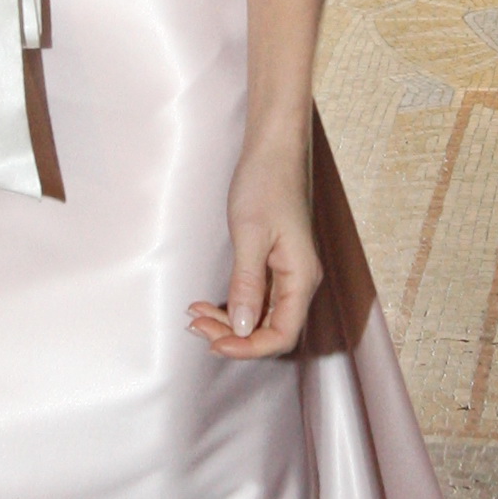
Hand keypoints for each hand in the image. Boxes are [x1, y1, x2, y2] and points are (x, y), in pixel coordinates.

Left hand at [189, 139, 321, 359]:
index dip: (249, 348)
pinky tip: (208, 302)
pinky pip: (256, 298)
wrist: (273, 150)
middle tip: (196, 326)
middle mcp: (299, 280)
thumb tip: (241, 328)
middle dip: (232, 336)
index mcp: (301, 277)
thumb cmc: (265, 184)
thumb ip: (247, 284)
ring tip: (195, 314)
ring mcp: (288, 273)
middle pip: (270, 329)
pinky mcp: (275, 264)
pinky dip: (232, 305)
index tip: (214, 344)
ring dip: (228, 322)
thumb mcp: (250, 235)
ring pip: (260, 316)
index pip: (282, 334)